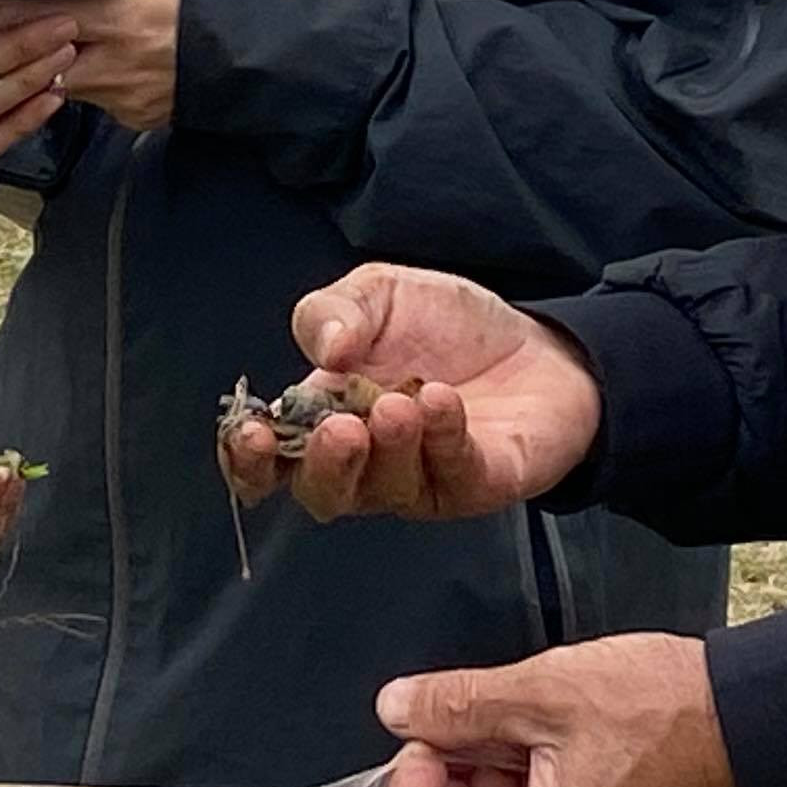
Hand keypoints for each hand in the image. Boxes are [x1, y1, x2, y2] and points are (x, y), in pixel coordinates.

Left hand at [0, 0, 177, 130]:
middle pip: (34, 63)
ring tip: (22, 45)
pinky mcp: (135, 119)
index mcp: (120, 18)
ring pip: (59, 85)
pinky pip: (92, 100)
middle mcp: (116, 65)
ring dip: (40, 66)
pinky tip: (90, 62)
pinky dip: (82, 80)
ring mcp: (124, 98)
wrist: (265, 55)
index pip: (35, 17)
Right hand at [217, 264, 601, 519]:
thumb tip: (323, 350)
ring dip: (389, 448)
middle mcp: (367, 463)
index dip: (249, 459)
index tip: (253, 433)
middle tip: (341, 428)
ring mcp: (422, 480)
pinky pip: (452, 475)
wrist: (538, 340)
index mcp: (324, 419)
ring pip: (387, 490)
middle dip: (323, 467)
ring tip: (400, 402)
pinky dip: (443, 439)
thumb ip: (335, 310)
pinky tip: (442, 401)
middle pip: (323, 494)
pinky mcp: (476, 483)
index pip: (270, 462)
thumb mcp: (379, 293)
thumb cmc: (446, 326)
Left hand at [376, 634, 738, 786]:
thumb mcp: (544, 689)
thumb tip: (395, 711)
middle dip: (452, 781)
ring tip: (525, 725)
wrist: (747, 719)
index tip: (430, 739)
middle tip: (481, 720)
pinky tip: (547, 744)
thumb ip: (457, 705)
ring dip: (487, 781)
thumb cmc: (663, 707)